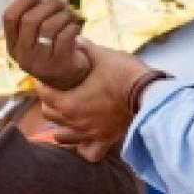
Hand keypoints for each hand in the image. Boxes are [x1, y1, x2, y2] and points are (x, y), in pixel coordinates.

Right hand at [2, 0, 89, 89]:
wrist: (70, 78)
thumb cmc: (53, 48)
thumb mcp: (37, 34)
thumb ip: (33, 14)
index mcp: (13, 46)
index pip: (10, 17)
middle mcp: (22, 56)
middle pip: (30, 20)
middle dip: (49, 5)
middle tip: (63, 2)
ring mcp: (39, 63)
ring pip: (49, 26)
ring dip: (64, 15)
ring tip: (71, 15)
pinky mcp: (59, 66)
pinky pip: (65, 36)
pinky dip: (72, 27)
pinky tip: (75, 28)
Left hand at [38, 38, 149, 161]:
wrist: (150, 92)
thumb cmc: (124, 72)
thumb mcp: (101, 55)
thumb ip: (84, 48)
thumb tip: (75, 39)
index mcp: (68, 102)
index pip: (43, 93)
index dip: (44, 82)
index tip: (51, 76)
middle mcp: (74, 122)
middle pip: (48, 114)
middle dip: (50, 102)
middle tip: (60, 91)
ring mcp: (89, 134)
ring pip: (62, 136)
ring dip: (61, 125)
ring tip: (68, 114)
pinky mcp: (105, 140)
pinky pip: (88, 153)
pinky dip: (83, 148)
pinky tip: (84, 139)